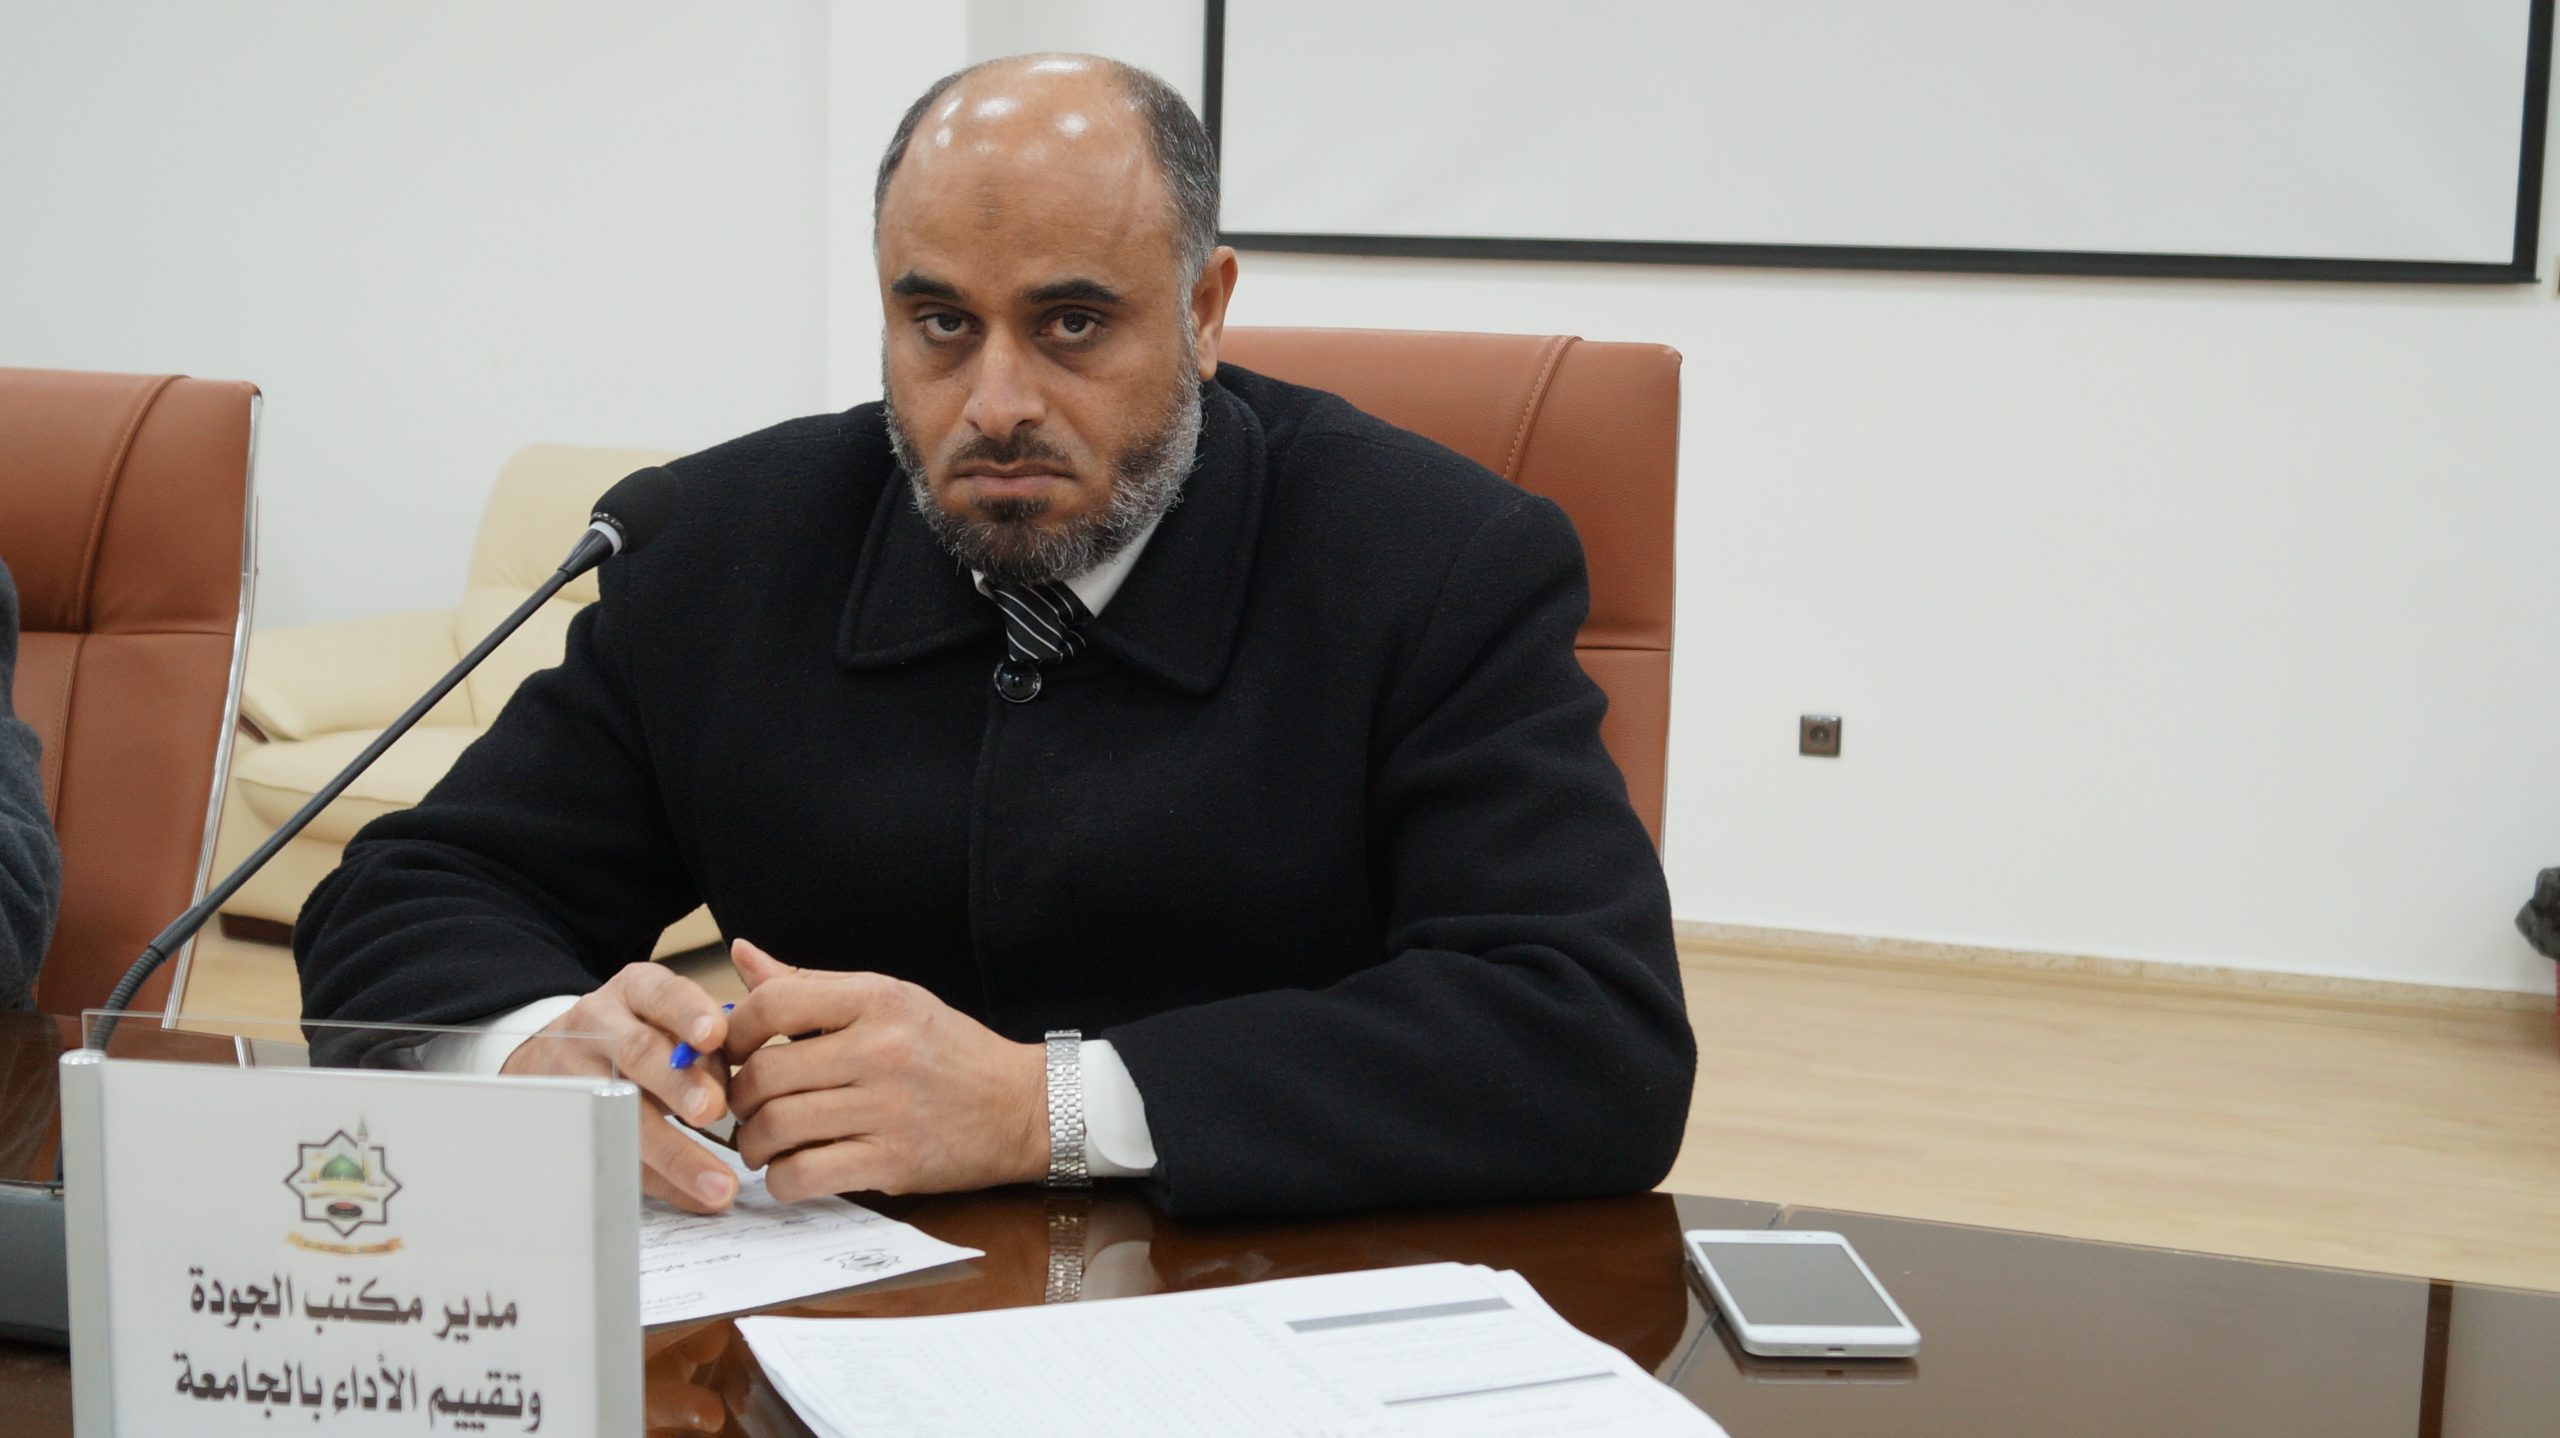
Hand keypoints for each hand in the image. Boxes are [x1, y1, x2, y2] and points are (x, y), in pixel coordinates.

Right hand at [501, 964, 738, 1214]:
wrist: (554, 1053)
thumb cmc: (638, 1033)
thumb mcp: (667, 1016)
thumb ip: (708, 1045)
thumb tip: (747, 1092)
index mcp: (636, 990)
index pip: (664, 993)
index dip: (689, 1013)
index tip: (715, 1036)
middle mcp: (600, 1024)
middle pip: (638, 1052)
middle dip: (677, 1083)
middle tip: (713, 1110)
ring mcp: (576, 1071)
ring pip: (622, 1112)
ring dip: (673, 1150)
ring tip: (717, 1182)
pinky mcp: (572, 1121)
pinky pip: (616, 1154)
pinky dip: (661, 1180)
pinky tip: (696, 1196)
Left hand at [720, 939, 1047, 1201]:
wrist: (1022, 1106)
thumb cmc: (949, 1051)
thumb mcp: (889, 999)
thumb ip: (810, 983)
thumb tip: (742, 954)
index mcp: (877, 999)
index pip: (773, 1005)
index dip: (735, 1034)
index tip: (733, 1054)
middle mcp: (881, 1049)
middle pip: (766, 1074)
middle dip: (737, 1098)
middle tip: (742, 1108)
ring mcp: (889, 1108)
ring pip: (777, 1127)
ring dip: (753, 1143)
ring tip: (761, 1144)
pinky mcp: (894, 1161)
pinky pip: (806, 1175)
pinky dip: (783, 1180)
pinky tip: (791, 1172)